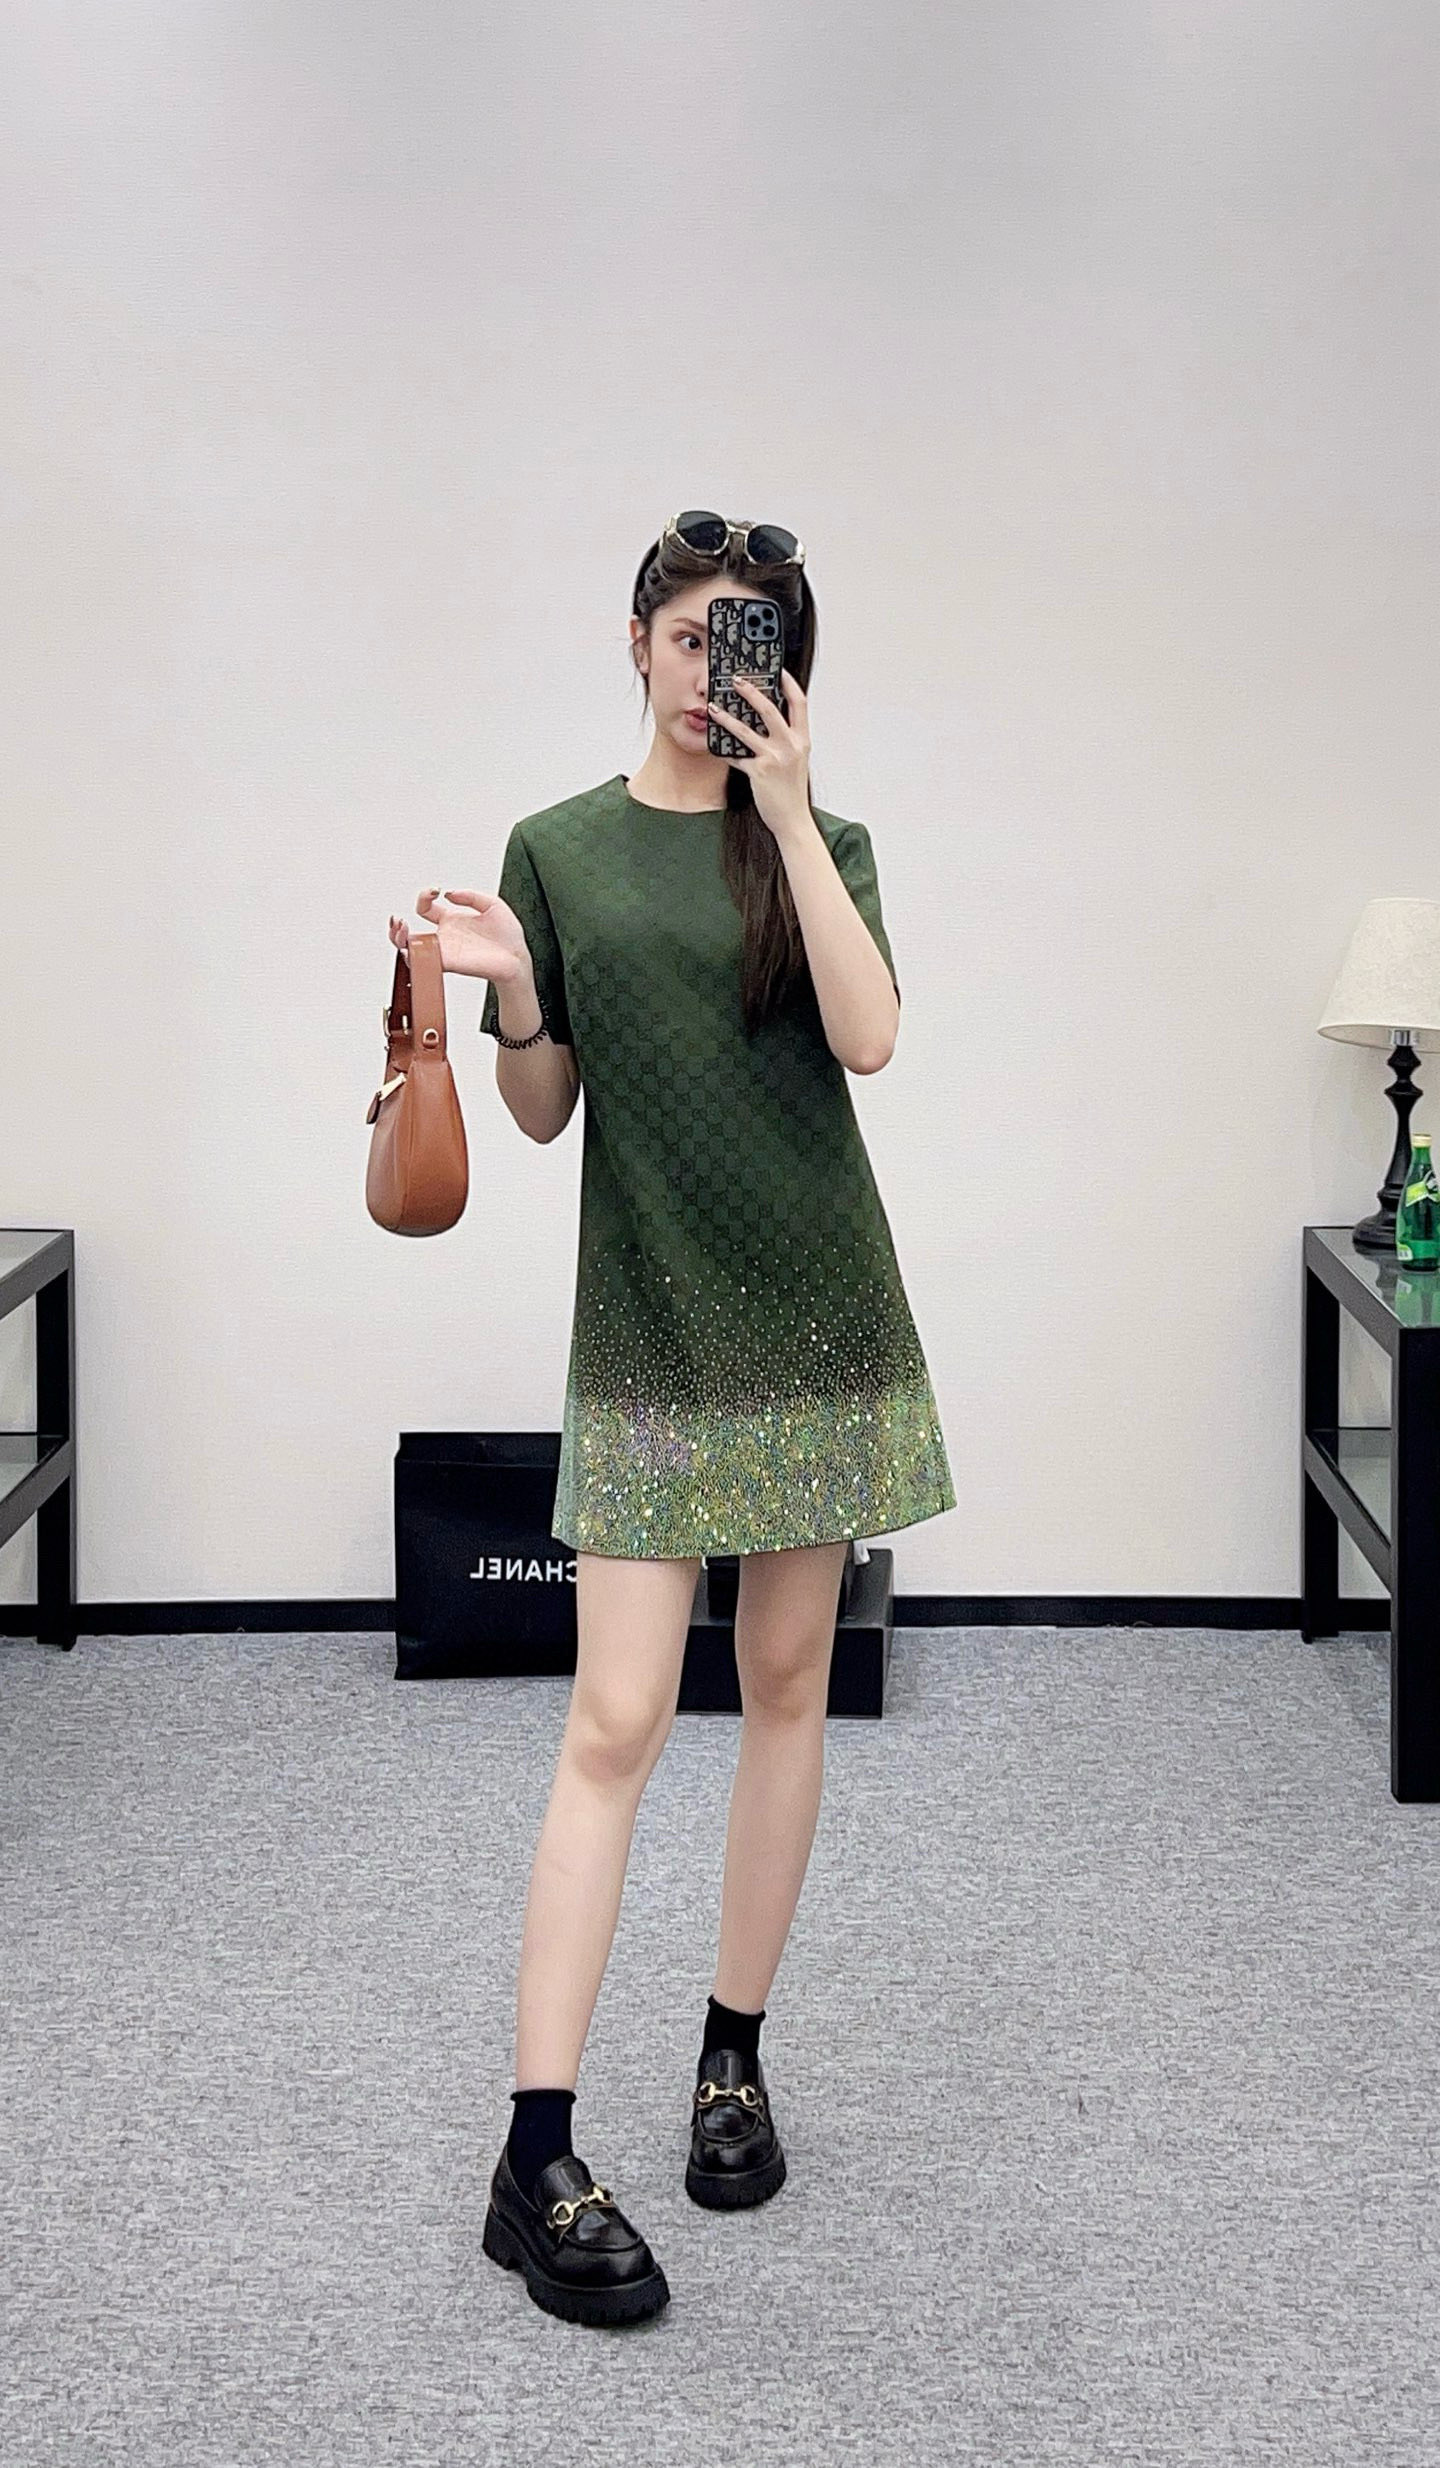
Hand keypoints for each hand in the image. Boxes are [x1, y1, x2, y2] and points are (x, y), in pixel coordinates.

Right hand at [387, 887, 532, 983]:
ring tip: (400, 927)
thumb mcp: (492, 904)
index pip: (426, 908)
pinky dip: (412, 954)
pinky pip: (423, 962)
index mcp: (452, 921)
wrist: (517, 958)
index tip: (436, 890)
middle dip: (396, 926)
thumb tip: (449, 893)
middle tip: (399, 919)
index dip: (425, 895)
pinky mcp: (447, 963)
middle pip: (409, 934)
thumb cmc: (508, 937)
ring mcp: (444, 951)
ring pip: (409, 950)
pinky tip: (411, 944)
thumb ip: (470, 895)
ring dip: (398, 939)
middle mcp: (445, 937)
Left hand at [707, 666, 812, 837]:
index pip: (799, 702)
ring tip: (712, 708)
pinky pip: (736, 756)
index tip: (777, 670)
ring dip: (726, 717)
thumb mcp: (796, 760)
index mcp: (802, 739)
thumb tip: (767, 722)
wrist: (792, 819)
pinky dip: (724, 750)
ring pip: (745, 730)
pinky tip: (713, 744)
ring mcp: (774, 758)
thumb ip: (786, 740)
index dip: (789, 683)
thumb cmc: (792, 791)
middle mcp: (791, 745)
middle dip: (750, 691)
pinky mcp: (759, 772)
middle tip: (736, 680)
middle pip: (769, 708)